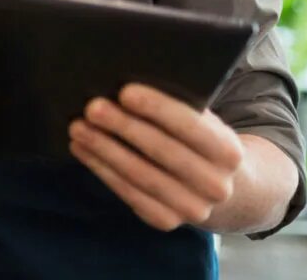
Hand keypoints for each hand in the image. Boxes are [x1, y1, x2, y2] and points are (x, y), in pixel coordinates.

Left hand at [69, 84, 243, 231]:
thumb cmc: (195, 140)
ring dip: (104, 149)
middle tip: (92, 107)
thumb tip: (127, 85)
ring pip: (140, 175)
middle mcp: (216, 185)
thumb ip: (178, 105)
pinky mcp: (165, 221)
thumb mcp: (201, 122)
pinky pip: (128, 193)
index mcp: (228, 152)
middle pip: (162, 152)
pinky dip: (101, 169)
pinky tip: (82, 149)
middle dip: (124, 127)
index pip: (192, 126)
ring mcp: (192, 208)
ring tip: (78, 127)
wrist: (215, 185)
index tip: (125, 91)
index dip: (158, 109)